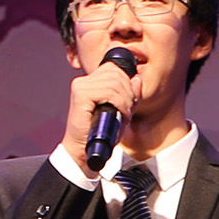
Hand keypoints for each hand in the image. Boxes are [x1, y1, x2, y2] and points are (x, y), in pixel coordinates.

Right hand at [60, 49, 142, 168]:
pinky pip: (109, 93)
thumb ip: (130, 94)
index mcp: (90, 81)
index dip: (127, 81)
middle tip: (129, 110)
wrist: (83, 150)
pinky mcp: (81, 95)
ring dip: (126, 100)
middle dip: (129, 91)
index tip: (130, 100)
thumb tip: (137, 78)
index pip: (113, 68)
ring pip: (115, 83)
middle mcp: (83, 81)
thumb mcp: (121, 110)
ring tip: (125, 115)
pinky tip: (120, 115)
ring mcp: (81, 86)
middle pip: (116, 73)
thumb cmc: (100, 132)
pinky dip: (120, 104)